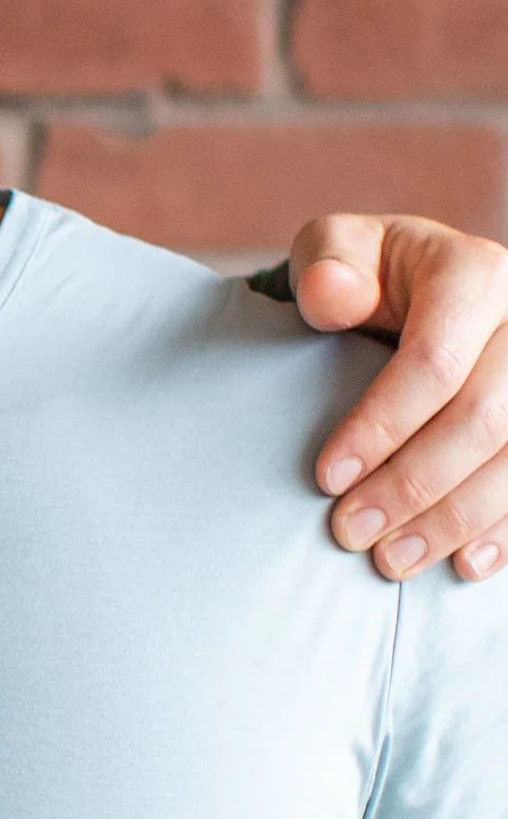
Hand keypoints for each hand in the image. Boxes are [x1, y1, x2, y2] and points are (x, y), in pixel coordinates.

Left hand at [290, 215, 507, 581]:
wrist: (424, 290)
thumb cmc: (371, 276)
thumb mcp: (339, 253)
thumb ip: (329, 263)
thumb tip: (331, 293)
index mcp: (473, 273)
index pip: (435, 360)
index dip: (383, 424)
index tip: (328, 477)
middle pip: (486, 419)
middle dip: (413, 485)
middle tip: (351, 532)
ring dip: (456, 520)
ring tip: (391, 560)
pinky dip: (505, 530)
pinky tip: (464, 564)